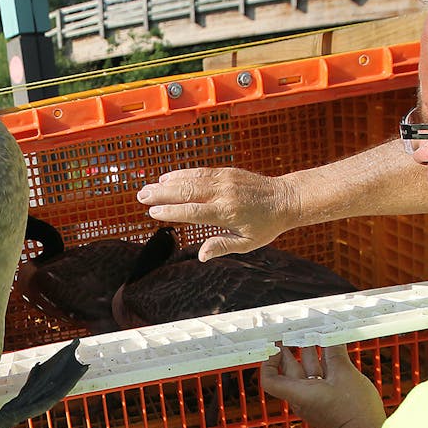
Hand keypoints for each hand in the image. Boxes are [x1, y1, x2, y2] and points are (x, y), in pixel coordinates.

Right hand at [136, 167, 297, 260]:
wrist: (286, 199)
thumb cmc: (266, 225)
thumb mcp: (247, 243)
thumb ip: (222, 246)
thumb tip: (201, 256)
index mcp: (227, 213)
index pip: (193, 211)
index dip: (171, 211)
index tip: (153, 212)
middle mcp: (224, 194)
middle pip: (187, 192)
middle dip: (161, 194)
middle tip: (141, 196)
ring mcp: (225, 180)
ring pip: (191, 180)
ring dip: (167, 183)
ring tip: (148, 187)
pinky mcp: (227, 172)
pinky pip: (201, 171)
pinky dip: (183, 174)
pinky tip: (167, 177)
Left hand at [261, 345, 384, 427]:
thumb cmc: (354, 412)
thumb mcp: (345, 374)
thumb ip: (335, 353)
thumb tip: (330, 338)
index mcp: (299, 393)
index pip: (270, 379)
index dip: (268, 362)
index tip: (275, 347)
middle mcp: (302, 398)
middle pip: (289, 370)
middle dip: (291, 350)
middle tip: (294, 332)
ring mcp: (314, 400)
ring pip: (306, 372)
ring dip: (310, 354)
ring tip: (315, 335)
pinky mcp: (326, 401)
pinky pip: (318, 379)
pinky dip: (322, 364)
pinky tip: (331, 352)